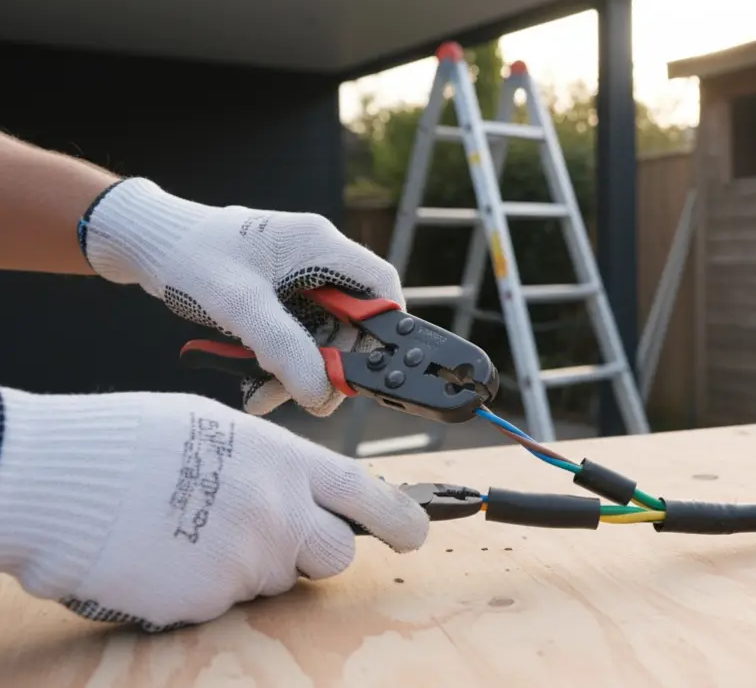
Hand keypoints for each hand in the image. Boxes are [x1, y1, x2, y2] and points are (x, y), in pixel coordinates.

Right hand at [0, 387, 428, 631]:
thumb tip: (293, 486)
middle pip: (333, 555)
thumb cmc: (131, 442)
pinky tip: (165, 556)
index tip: (416, 534)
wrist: (62, 480)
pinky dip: (201, 587)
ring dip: (247, 566)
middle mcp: (278, 514)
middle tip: (265, 533)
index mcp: (286, 462)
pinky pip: (222, 604)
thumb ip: (271, 463)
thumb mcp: (220, 429)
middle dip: (311, 550)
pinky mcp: (207, 603)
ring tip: (191, 531)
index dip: (402, 519)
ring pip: (272, 579)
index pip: (368, 495)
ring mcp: (245, 563)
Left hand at [80, 178, 405, 416]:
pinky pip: (292, 336)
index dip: (385, 329)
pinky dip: (277, 363)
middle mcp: (315, 259)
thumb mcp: (239, 305)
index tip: (372, 368)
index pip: (380, 286)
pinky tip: (253, 386)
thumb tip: (321, 392)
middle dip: (329, 363)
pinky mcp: (275, 295)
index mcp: (319, 245)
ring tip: (264, 397)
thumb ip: (284, 348)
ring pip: (319, 335)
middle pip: (349, 320)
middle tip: (306, 396)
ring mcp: (295, 278)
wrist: (142, 242)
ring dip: (298, 370)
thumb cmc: (189, 256)